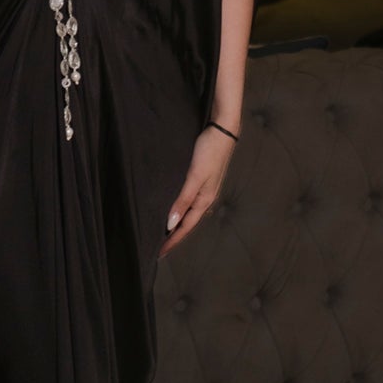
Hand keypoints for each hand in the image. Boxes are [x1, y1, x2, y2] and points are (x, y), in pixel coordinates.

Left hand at [158, 125, 236, 258]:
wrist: (224, 129)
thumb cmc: (210, 151)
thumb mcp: (195, 176)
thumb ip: (183, 199)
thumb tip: (171, 223)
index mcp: (204, 200)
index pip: (185, 227)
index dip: (172, 240)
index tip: (159, 253)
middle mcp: (206, 198)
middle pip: (188, 223)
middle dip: (174, 236)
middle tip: (159, 248)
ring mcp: (205, 189)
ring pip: (189, 214)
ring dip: (178, 224)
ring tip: (165, 233)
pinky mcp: (202, 180)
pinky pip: (189, 202)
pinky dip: (181, 211)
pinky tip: (175, 209)